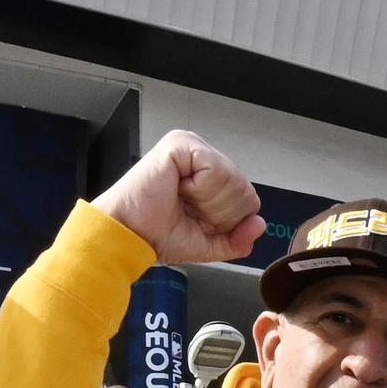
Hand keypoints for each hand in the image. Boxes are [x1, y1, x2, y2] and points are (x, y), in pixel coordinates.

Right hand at [99, 130, 265, 267]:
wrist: (127, 235)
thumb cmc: (156, 234)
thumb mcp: (207, 243)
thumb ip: (237, 239)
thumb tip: (259, 224)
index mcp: (209, 171)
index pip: (246, 197)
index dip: (226, 221)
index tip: (194, 219)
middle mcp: (202, 153)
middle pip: (244, 190)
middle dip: (218, 214)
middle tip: (185, 210)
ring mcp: (192, 145)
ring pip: (233, 181)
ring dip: (208, 204)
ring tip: (179, 199)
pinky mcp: (181, 144)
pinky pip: (216, 171)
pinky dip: (200, 191)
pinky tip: (177, 189)